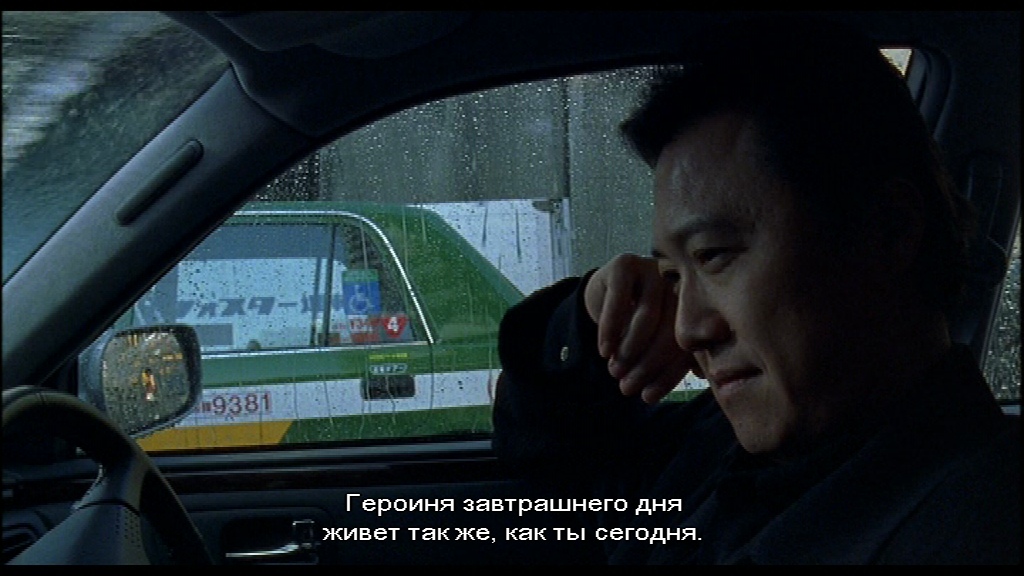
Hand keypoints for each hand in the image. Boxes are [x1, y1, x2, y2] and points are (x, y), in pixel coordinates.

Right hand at [583, 254, 697, 403]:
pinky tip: (604, 350)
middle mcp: (680, 284)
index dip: (667, 375)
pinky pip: (619, 302)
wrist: (606, 290)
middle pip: (669, 332)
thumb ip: (679, 355)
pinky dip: (610, 330)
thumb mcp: (658, 339)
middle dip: (646, 366)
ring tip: (615, 372)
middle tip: (627, 389)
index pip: (686, 346)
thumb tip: (698, 374)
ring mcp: (654, 271)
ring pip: (646, 318)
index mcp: (696, 305)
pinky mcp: (626, 264)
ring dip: (628, 351)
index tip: (648, 397)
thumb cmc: (637, 322)